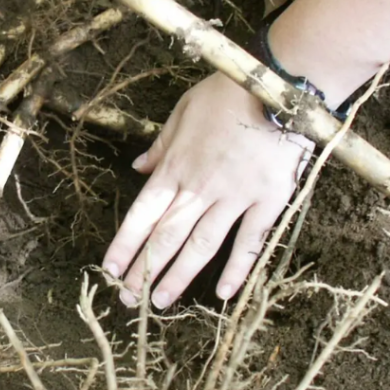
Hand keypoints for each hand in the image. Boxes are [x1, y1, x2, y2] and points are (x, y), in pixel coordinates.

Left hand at [101, 71, 312, 307]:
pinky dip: (236, 269)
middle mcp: (200, 188)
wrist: (279, 87)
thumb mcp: (184, 109)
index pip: (142, 213)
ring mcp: (235, 197)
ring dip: (178, 276)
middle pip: (166, 236)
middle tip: (128, 299)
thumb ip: (162, 144)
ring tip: (160, 302)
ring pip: (201, 246)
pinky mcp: (268, 202)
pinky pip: (250, 242)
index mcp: (176, 166)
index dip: (125, 244)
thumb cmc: (229, 93)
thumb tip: (138, 167)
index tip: (110, 269)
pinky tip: (223, 293)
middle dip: (144, 270)